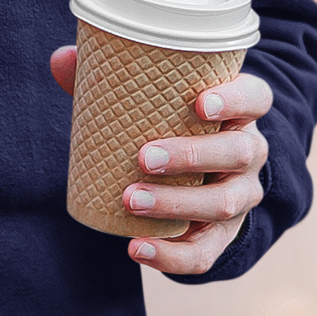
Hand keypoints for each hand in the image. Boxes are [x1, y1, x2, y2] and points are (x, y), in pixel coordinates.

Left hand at [48, 46, 270, 275]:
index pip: (255, 98)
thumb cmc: (168, 122)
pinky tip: (137, 248)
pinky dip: (172, 256)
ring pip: (224, 203)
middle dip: (192, 156)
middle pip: (239, 153)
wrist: (197, 175)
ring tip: (131, 200)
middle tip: (145, 158)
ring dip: (177, 204)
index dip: (235, 99)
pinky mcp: (222, 236)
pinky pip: (206, 253)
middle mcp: (249, 153)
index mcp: (239, 112)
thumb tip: (61, 59)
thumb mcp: (150, 99)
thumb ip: (109, 78)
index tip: (199, 103)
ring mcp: (240, 196)